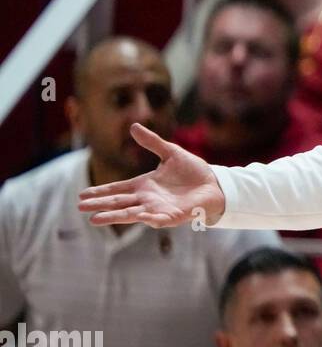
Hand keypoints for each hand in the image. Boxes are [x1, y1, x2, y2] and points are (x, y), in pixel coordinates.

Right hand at [77, 123, 225, 227]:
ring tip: (95, 220)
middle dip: (100, 205)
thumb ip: (152, 142)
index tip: (82, 195)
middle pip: (119, 203)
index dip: (101, 192)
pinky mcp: (174, 216)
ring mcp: (159, 209)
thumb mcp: (171, 153)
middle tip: (80, 207)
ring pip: (132, 214)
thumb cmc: (193, 171)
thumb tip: (133, 126)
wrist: (216, 184)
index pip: (118, 189)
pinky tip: (139, 218)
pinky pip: (159, 219)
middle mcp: (148, 199)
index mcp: (145, 185)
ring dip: (114, 216)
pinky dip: (149, 219)